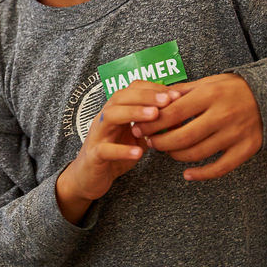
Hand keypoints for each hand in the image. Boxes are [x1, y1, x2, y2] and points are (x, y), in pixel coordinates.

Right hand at [56, 80, 169, 222]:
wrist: (87, 178)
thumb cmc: (113, 154)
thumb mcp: (135, 138)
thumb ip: (151, 127)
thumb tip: (178, 118)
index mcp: (115, 111)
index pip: (130, 89)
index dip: (152, 88)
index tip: (174, 93)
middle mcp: (104, 119)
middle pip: (120, 97)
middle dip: (146, 96)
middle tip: (168, 100)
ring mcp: (97, 136)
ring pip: (111, 116)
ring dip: (134, 113)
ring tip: (154, 115)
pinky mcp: (94, 156)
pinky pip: (105, 150)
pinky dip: (122, 150)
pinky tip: (139, 152)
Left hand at [131, 74, 262, 180]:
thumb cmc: (232, 89)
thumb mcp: (207, 82)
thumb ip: (181, 91)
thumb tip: (153, 100)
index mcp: (210, 95)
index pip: (173, 113)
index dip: (153, 123)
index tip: (141, 127)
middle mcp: (222, 114)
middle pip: (182, 136)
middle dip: (160, 143)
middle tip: (151, 143)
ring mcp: (235, 134)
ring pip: (197, 153)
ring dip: (176, 156)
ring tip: (167, 151)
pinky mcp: (246, 149)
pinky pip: (219, 168)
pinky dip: (201, 174)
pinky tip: (187, 173)